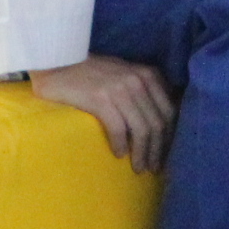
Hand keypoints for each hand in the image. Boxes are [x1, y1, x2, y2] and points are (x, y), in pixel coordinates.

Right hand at [32, 55, 175, 173]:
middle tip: (152, 168)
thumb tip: (157, 119)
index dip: (169, 136)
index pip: (169, 111)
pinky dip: (122, 144)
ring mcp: (121, 89)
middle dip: (158, 149)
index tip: (164, 154)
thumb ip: (143, 89)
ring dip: (142, 153)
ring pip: (142, 128)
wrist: (59, 60)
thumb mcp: (125, 74)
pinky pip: (119, 128)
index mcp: (149, 75)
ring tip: (138, 168)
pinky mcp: (101, 99)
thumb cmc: (91, 71)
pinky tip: (120, 155)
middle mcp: (139, 81)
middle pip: (158, 122)